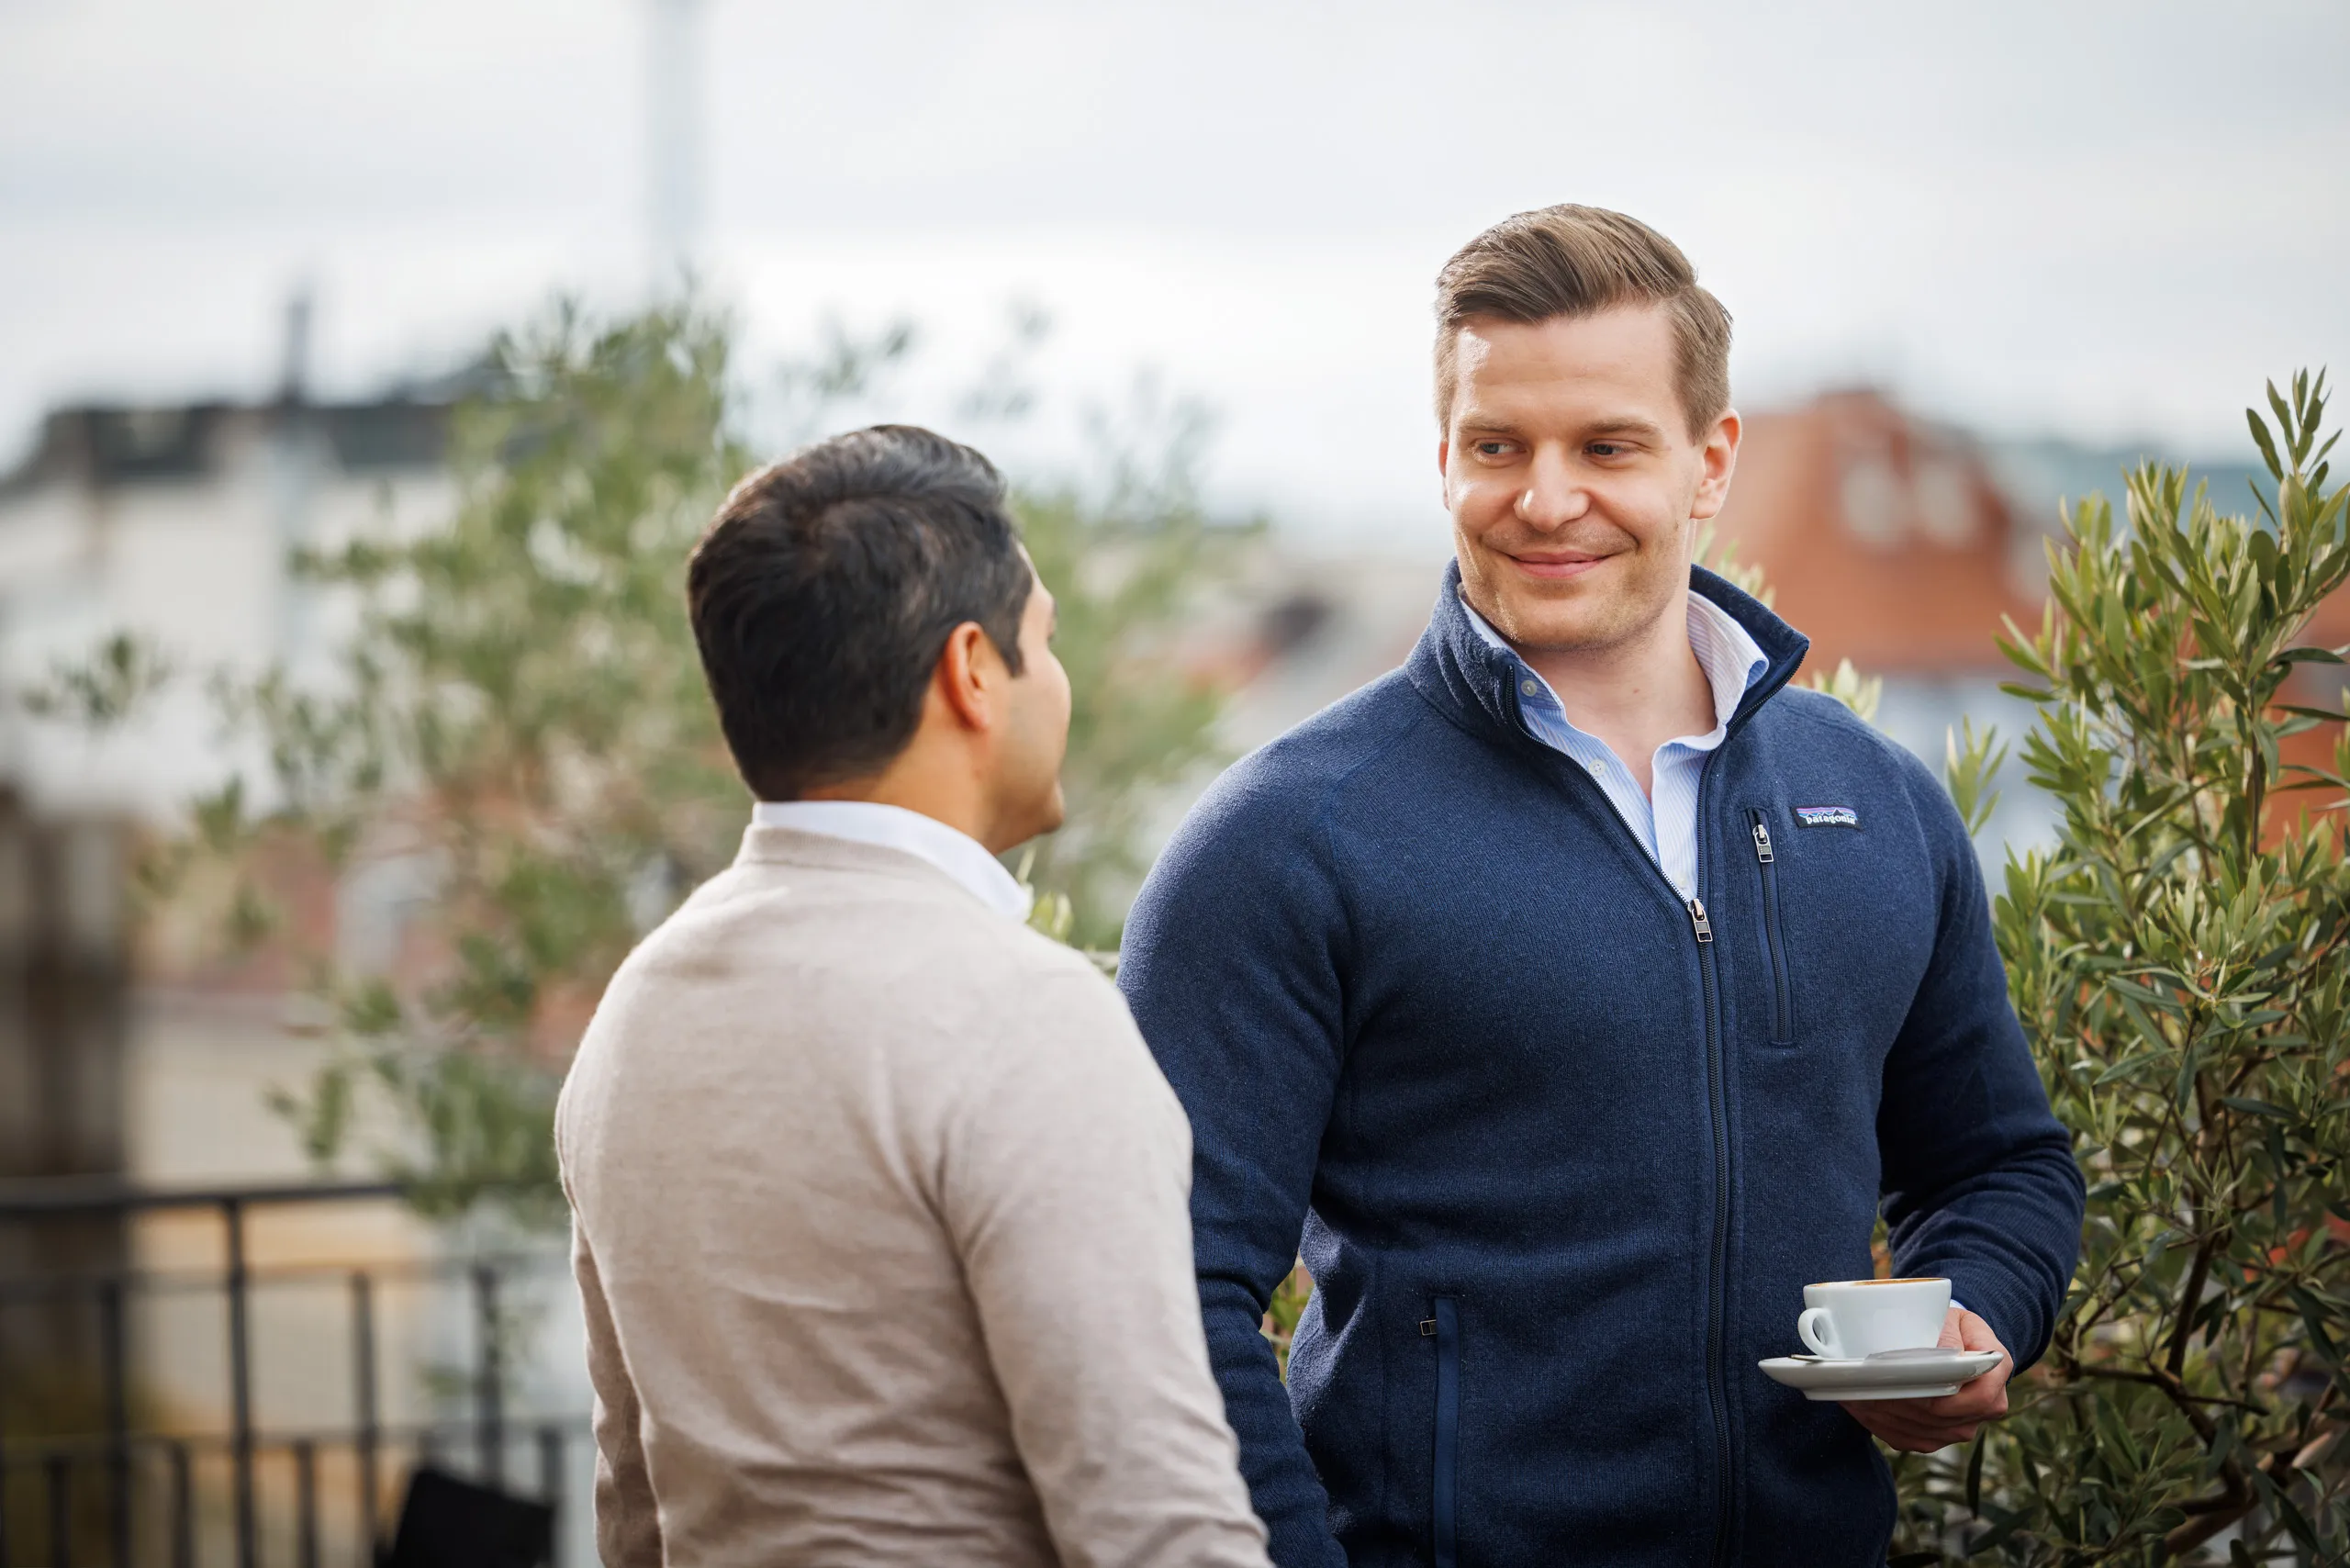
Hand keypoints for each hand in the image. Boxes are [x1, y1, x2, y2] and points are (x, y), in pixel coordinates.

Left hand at [1837, 1306, 2011, 1452]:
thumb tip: (1941, 1354)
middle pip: (1940, 1417)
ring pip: (1921, 1432)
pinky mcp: (1939, 1437)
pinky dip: (1881, 1425)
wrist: (1953, 1341)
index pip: (1975, 1396)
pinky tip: (1860, 1407)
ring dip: (1885, 1416)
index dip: (1936, 1392)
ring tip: (1853, 1394)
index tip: (1901, 1380)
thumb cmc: (1950, 1326)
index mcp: (1996, 1372)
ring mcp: (1963, 1426)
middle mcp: (1986, 1406)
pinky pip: (1909, 1439)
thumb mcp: (1953, 1318)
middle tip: (1863, 1387)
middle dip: (1901, 1403)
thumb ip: (1948, 1335)